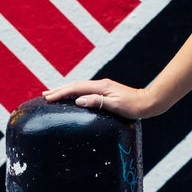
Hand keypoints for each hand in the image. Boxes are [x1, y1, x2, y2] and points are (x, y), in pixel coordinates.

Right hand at [40, 77, 156, 118]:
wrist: (147, 102)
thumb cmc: (133, 106)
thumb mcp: (115, 105)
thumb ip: (97, 101)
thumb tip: (79, 100)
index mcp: (100, 87)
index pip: (76, 89)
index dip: (61, 92)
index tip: (48, 97)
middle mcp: (100, 85)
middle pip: (75, 86)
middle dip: (58, 90)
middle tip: (44, 95)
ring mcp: (102, 87)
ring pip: (79, 87)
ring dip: (65, 90)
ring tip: (52, 94)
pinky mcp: (105, 91)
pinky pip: (84, 91)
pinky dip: (74, 92)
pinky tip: (71, 97)